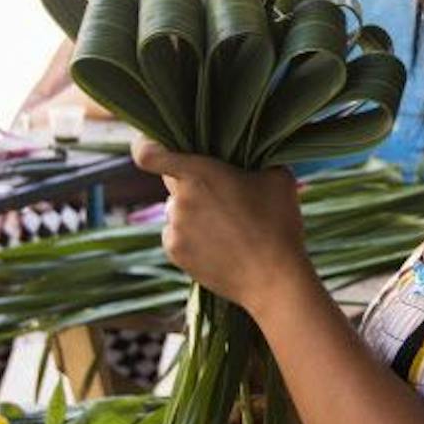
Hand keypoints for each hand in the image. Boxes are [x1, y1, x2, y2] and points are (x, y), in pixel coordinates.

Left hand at [135, 142, 306, 311]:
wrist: (274, 278)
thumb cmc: (279, 223)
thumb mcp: (278, 176)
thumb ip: (253, 159)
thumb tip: (247, 156)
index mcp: (198, 173)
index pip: (148, 153)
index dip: (144, 145)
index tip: (151, 144)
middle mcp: (179, 200)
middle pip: (174, 182)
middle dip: (193, 184)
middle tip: (224, 195)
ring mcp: (174, 228)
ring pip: (177, 210)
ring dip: (195, 212)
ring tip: (230, 227)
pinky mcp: (175, 253)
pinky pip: (177, 234)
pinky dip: (193, 236)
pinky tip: (221, 245)